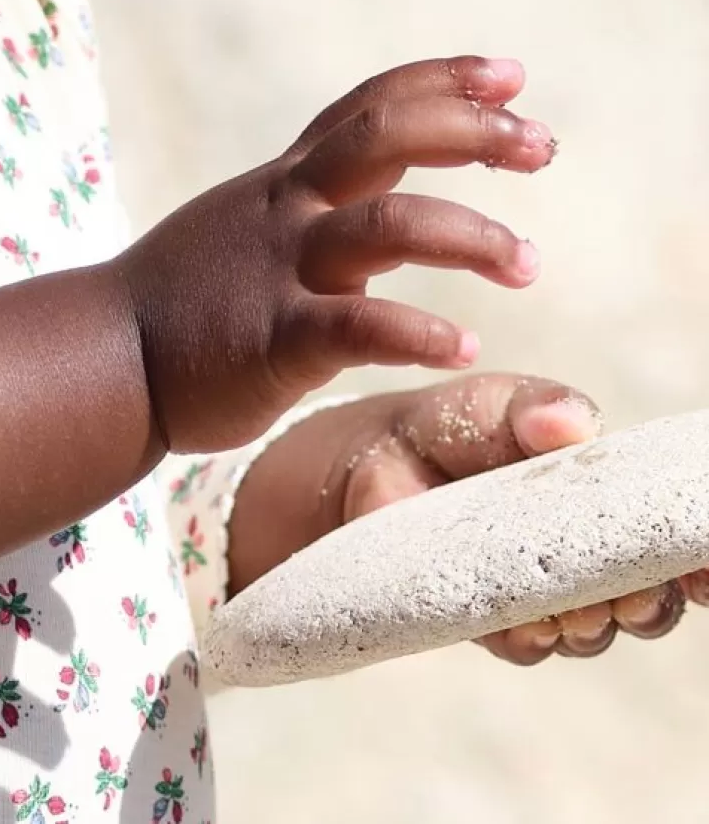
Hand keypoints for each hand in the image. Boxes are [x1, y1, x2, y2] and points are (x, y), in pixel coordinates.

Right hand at [119, 55, 551, 457]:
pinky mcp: (273, 341)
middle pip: (385, 137)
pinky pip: (356, 327)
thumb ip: (312, 199)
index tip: (511, 74)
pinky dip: (415, 332)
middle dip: (471, 130)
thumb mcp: (249, 222)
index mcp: (286, 180)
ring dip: (469, 235)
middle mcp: (287, 208)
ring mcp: (279, 269)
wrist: (101, 357)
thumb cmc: (185, 301)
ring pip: (386, 225)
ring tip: (528, 263)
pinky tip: (463, 346)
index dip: (442, 80)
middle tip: (542, 144)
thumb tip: (379, 180)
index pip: (371, 105)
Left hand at [339, 375, 689, 661]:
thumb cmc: (452, 425)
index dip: (698, 562)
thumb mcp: (495, 403)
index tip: (703, 574)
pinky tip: (525, 619)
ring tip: (574, 607)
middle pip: (650, 599)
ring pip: (592, 629)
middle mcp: (588, 555)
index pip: (672, 540)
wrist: (372, 458)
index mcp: (606, 497)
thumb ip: (537, 408)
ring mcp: (544, 593)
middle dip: (650, 602)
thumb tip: (573, 423)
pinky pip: (526, 643)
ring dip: (590, 621)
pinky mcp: (494, 619)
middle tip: (632, 595)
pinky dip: (530, 634)